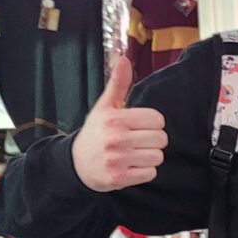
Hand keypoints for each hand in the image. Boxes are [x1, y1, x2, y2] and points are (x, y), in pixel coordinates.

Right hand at [70, 59, 168, 193]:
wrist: (76, 164)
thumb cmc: (96, 132)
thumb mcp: (105, 107)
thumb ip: (118, 84)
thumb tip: (123, 59)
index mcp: (115, 119)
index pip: (157, 120)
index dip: (152, 123)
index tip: (139, 125)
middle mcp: (116, 139)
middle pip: (161, 139)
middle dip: (152, 140)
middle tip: (137, 140)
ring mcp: (118, 160)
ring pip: (157, 157)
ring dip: (149, 156)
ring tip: (133, 153)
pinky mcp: (119, 178)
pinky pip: (150, 173)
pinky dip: (144, 171)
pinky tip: (131, 165)